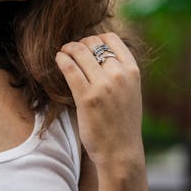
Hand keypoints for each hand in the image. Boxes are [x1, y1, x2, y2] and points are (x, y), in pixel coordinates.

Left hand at [55, 32, 144, 170]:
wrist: (121, 152)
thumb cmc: (122, 122)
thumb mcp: (130, 90)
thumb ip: (119, 71)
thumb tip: (98, 50)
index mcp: (132, 70)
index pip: (110, 38)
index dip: (94, 38)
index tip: (86, 47)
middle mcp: (120, 75)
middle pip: (91, 42)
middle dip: (78, 44)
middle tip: (71, 52)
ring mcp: (103, 85)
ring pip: (78, 51)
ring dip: (66, 49)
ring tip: (62, 55)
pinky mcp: (86, 97)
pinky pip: (69, 68)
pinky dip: (60, 60)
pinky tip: (58, 61)